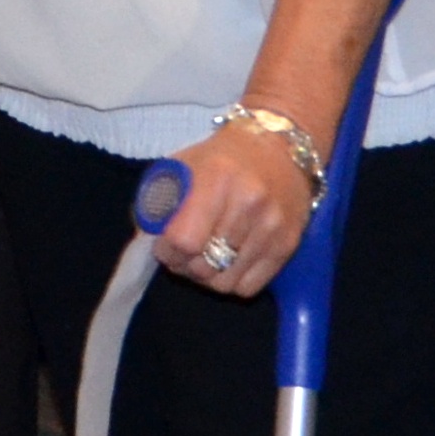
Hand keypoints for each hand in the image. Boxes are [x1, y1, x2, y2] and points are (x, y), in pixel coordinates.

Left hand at [157, 111, 324, 301]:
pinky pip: (248, 287)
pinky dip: (232, 281)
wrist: (279, 148)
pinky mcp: (287, 245)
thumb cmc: (222, 158)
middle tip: (183, 253)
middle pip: (203, 266)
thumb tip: (147, 237)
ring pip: (224, 283)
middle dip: (184, 265)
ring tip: (205, 256)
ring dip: (207, 277)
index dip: (167, 250)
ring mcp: (272, 227)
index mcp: (217, 178)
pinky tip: (228, 261)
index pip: (183, 240)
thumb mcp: (182, 166)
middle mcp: (249, 204)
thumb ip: (159, 200)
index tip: (165, 244)